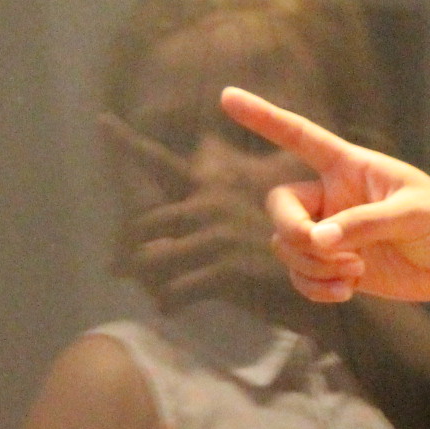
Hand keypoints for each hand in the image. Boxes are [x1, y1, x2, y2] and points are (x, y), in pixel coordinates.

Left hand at [102, 114, 297, 311]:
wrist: (328, 273)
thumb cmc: (296, 237)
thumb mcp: (268, 195)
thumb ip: (235, 178)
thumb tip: (209, 147)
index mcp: (211, 184)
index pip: (160, 159)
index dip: (127, 141)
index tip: (101, 120)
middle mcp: (208, 205)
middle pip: (141, 226)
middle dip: (125, 250)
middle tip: (114, 268)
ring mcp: (215, 237)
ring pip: (152, 262)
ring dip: (146, 281)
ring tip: (148, 292)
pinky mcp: (223, 271)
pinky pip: (176, 292)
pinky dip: (170, 303)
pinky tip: (171, 308)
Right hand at [219, 87, 429, 308]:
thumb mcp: (414, 215)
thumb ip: (366, 222)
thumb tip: (321, 240)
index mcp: (350, 166)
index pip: (300, 136)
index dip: (263, 118)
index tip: (226, 97)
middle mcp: (333, 196)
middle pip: (280, 206)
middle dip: (292, 231)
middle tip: (323, 248)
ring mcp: (331, 233)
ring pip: (286, 246)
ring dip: (310, 266)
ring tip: (354, 273)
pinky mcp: (336, 267)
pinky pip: (300, 277)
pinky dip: (314, 288)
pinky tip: (348, 292)